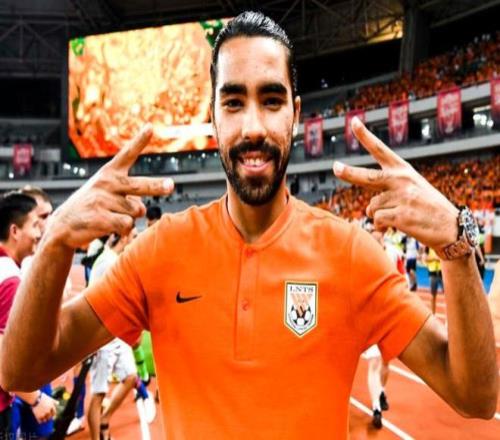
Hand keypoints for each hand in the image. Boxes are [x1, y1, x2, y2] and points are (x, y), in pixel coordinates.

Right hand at [31, 392, 57, 423]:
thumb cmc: (43, 398)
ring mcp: (43, 414)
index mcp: (51, 407)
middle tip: (47, 419)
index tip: (52, 417)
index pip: (54, 413)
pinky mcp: (38, 416)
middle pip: (49, 417)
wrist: (36, 399)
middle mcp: (48, 411)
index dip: (53, 415)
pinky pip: (40, 421)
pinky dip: (40, 422)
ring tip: (44, 420)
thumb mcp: (50, 399)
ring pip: (45, 420)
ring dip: (45, 420)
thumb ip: (54, 401)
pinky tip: (40, 421)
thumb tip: (58, 403)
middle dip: (48, 418)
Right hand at [47, 124, 173, 248]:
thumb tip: (143, 209)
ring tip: (112, 216)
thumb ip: (128, 194)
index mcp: (109, 173)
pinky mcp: (99, 218)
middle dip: (156, 186)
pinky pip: (127, 225)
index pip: (127, 154)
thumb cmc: (92, 206)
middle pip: (139, 185)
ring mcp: (102, 200)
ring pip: (137, 211)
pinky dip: (125, 230)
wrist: (63, 225)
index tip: (150, 126)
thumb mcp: (105, 191)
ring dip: (131, 217)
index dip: (139, 141)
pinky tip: (110, 228)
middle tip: (171, 185)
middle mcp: (106, 183)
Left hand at [333, 117, 458, 249]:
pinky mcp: (401, 215)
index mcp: (403, 170)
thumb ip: (388, 192)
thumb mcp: (413, 189)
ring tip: (401, 217)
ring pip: (372, 207)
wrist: (452, 227)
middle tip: (335, 167)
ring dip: (380, 216)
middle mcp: (401, 180)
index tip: (352, 121)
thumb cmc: (429, 208)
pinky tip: (399, 227)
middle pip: (367, 177)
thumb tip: (368, 208)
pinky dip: (383, 228)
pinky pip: (378, 221)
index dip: (365, 136)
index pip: (381, 150)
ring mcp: (402, 197)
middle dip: (349, 173)